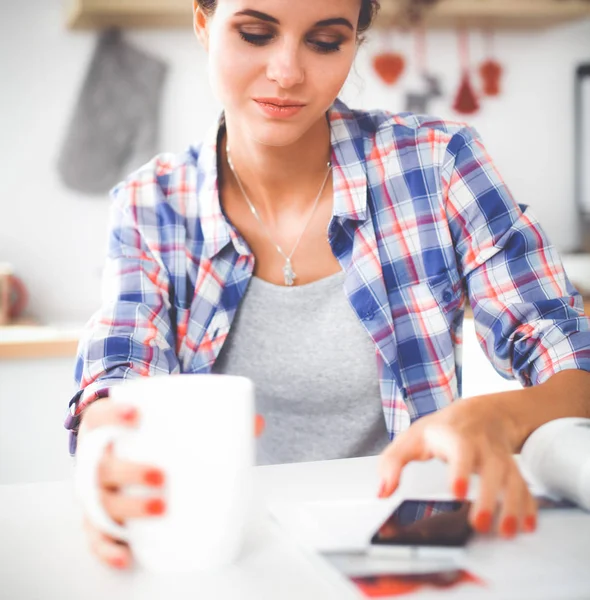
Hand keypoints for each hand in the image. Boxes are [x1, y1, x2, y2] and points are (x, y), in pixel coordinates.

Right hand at [78, 399, 264, 569]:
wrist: (117, 450)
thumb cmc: (144, 436)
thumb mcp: (163, 421)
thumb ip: (207, 418)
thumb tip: (256, 423)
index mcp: (104, 429)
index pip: (99, 417)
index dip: (113, 415)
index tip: (136, 415)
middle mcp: (94, 460)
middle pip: (103, 466)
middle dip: (129, 472)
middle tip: (161, 475)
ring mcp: (94, 490)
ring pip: (102, 502)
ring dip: (129, 508)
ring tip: (160, 507)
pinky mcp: (97, 518)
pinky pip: (97, 536)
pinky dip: (108, 548)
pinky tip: (126, 555)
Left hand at [377, 395, 536, 537]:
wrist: (480, 413)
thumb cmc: (441, 429)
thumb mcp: (412, 438)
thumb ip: (393, 462)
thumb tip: (382, 491)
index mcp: (454, 436)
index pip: (460, 449)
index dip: (460, 470)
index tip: (457, 492)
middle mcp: (482, 447)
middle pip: (491, 468)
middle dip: (488, 497)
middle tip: (480, 524)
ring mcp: (500, 458)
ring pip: (512, 479)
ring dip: (512, 506)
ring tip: (506, 532)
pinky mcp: (513, 469)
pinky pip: (524, 487)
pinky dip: (528, 506)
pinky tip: (526, 526)